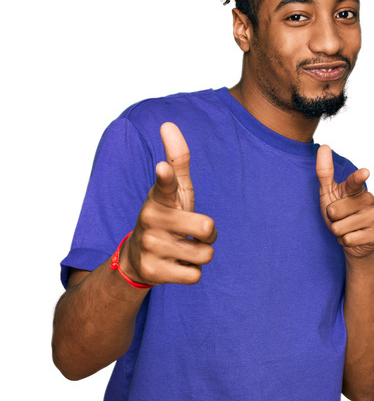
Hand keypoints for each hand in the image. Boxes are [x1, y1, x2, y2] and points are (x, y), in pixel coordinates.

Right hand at [120, 122, 216, 284]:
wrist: (138, 259)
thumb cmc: (166, 218)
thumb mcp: (173, 191)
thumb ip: (177, 160)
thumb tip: (168, 124)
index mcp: (158, 198)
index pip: (163, 183)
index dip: (166, 176)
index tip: (162, 168)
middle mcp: (150, 219)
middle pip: (207, 227)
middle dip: (208, 234)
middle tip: (191, 233)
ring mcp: (150, 246)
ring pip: (205, 254)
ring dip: (199, 254)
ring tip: (181, 249)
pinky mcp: (153, 272)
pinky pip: (194, 275)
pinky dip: (190, 272)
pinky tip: (175, 265)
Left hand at [316, 145, 373, 259]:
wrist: (354, 239)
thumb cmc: (340, 213)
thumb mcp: (329, 193)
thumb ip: (325, 172)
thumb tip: (324, 146)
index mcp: (356, 189)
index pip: (355, 182)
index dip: (358, 177)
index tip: (364, 172)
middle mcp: (368, 200)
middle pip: (334, 211)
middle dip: (331, 219)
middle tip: (340, 219)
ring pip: (340, 227)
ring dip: (338, 231)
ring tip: (347, 228)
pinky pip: (348, 239)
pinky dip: (345, 242)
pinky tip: (353, 238)